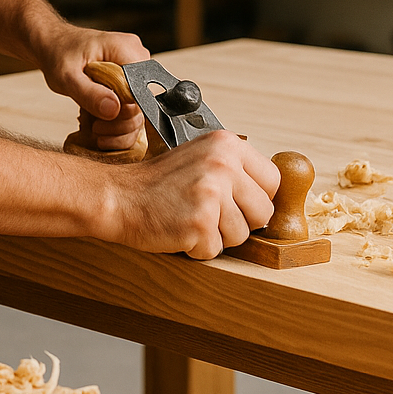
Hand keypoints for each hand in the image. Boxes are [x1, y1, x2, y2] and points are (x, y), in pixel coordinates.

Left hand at [35, 24, 149, 151]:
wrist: (54, 45)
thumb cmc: (59, 54)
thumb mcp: (67, 77)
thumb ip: (90, 93)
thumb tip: (114, 109)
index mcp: (126, 49)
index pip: (141, 90)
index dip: (124, 113)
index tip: (101, 124)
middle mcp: (137, 58)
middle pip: (142, 103)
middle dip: (120, 124)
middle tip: (97, 129)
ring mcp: (136, 70)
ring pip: (139, 110)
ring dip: (120, 127)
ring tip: (97, 130)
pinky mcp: (130, 81)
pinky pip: (132, 107)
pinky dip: (118, 122)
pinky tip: (101, 126)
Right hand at [101, 131, 280, 258]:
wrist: (119, 196)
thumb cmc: (158, 182)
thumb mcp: (200, 157)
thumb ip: (234, 168)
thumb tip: (271, 193)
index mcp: (227, 144)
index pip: (273, 180)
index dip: (256, 198)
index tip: (236, 201)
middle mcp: (223, 164)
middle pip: (264, 212)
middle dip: (240, 221)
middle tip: (208, 213)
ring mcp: (211, 193)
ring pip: (242, 235)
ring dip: (217, 236)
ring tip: (190, 218)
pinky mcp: (200, 223)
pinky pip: (216, 250)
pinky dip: (197, 248)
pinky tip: (180, 230)